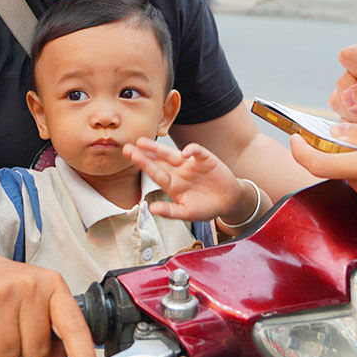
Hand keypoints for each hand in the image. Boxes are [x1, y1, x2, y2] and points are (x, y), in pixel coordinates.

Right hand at [0, 255, 98, 356]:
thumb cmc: (3, 289)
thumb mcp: (35, 304)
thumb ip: (52, 336)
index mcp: (53, 285)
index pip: (74, 326)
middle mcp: (30, 284)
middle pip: (36, 350)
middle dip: (23, 354)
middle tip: (11, 334)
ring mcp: (0, 290)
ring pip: (7, 354)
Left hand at [124, 137, 249, 221]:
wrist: (229, 201)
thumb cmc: (206, 208)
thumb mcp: (187, 213)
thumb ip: (170, 211)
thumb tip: (151, 209)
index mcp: (172, 185)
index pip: (155, 173)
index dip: (143, 164)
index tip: (129, 157)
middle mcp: (178, 172)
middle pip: (159, 161)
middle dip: (144, 153)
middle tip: (128, 147)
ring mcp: (191, 164)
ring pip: (172, 154)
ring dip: (159, 148)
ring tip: (143, 142)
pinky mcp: (205, 159)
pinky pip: (197, 152)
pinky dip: (192, 150)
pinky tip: (185, 153)